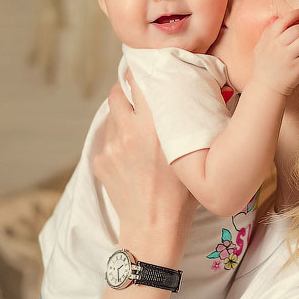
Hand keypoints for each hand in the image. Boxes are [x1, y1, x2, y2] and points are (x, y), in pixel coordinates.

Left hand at [92, 74, 194, 260]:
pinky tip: (131, 159)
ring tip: (137, 130)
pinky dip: (117, 144)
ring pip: (111, 116)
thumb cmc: (183, 193)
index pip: (139, 79)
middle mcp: (129, 130)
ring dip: (122, 117)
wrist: (154, 227)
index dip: (141, 72)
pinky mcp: (100, 161)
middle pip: (117, 92)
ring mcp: (111, 146)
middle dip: (126, 91)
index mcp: (155, 124)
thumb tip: (199, 94)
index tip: (147, 71)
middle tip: (140, 97)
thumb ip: (190, 121)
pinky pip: (106, 142)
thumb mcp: (193, 152)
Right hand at [251, 8, 298, 95]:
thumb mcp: (260, 47)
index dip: (295, 14)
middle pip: (298, 29)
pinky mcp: (298, 67)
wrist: (266, 87)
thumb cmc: (264, 66)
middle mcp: (278, 47)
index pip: (283, 21)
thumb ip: (267, 32)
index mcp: (269, 39)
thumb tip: (276, 17)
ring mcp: (288, 57)